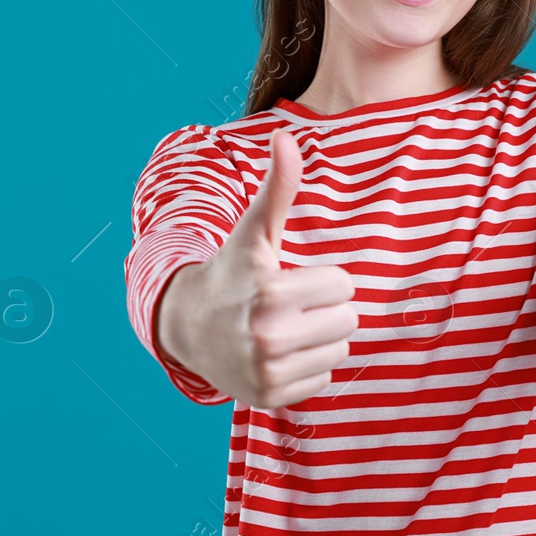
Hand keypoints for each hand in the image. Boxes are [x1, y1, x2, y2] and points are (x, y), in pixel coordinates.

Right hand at [158, 127, 358, 408]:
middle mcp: (270, 338)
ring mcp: (270, 372)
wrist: (187, 326)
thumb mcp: (254, 232)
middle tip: (291, 304)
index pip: (344, 285)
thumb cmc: (232, 273)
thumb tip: (286, 137)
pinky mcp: (271, 398)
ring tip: (285, 327)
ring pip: (340, 349)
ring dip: (320, 338)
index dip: (322, 277)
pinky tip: (279, 354)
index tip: (292, 278)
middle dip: (325, 308)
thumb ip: (277, 188)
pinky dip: (307, 367)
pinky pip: (324, 379)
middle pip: (348, 319)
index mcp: (271, 293)